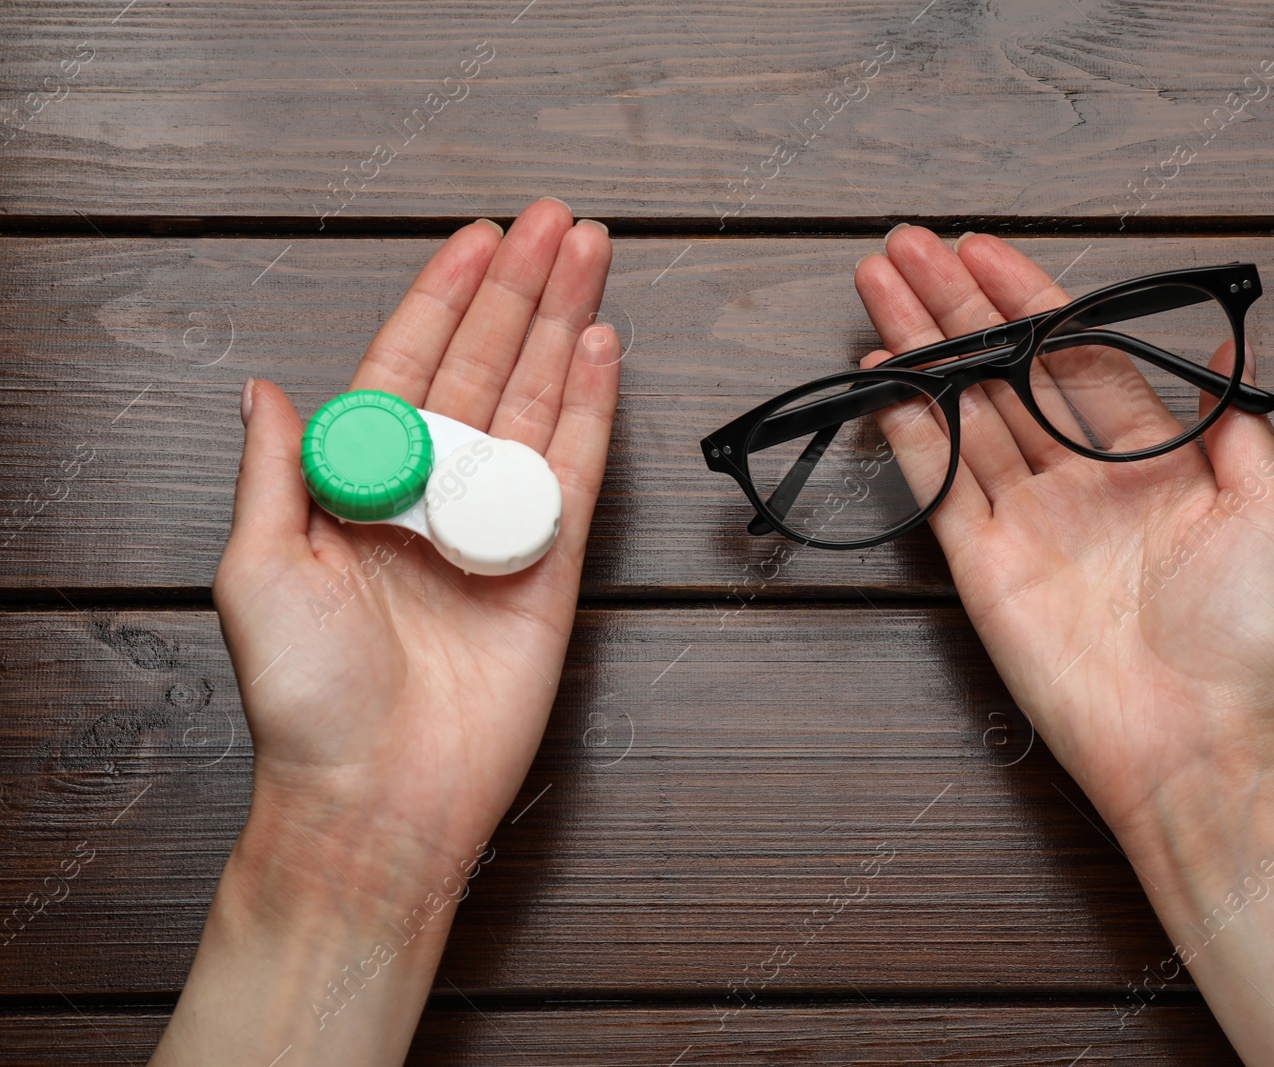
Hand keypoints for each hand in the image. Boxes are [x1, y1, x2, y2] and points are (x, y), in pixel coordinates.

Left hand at [216, 201, 618, 891]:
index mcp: (362, 487)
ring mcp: (496, 526)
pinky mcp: (550, 567)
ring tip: (590, 257)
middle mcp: (434, 495)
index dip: (443, 298)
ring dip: (564, 327)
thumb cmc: (306, 699)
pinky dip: (591, 407)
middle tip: (557, 224)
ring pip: (536, 402)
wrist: (379, 793)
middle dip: (521, 291)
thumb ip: (277, 469)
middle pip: (485, 367)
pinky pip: (575, 472)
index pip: (409, 366)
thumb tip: (263, 388)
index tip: (476, 239)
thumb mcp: (257, 569)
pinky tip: (602, 348)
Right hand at [855, 226, 1273, 839]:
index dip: (1029, 298)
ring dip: (919, 347)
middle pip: (1005, 370)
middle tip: (906, 247)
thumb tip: (1222, 337)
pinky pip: (938, 481)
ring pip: (962, 411)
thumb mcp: (1269, 510)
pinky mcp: (982, 564)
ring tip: (879, 286)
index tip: (985, 250)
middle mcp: (1079, 478)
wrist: (1198, 743)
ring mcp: (1026, 518)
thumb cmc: (1247, 637)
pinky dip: (908, 428)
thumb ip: (1234, 421)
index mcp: (1148, 457)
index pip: (1075, 354)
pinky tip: (883, 377)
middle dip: (955, 305)